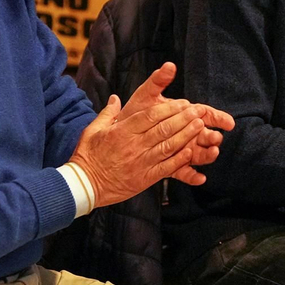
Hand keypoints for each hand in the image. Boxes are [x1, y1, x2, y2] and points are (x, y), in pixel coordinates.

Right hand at [71, 62, 235, 205]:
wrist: (84, 186)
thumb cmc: (87, 156)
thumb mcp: (93, 130)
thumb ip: (108, 113)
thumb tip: (116, 98)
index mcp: (122, 131)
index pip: (150, 116)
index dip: (168, 108)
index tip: (182, 103)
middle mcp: (133, 146)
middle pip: (163, 129)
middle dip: (183, 119)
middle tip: (198, 111)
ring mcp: (141, 163)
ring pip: (168, 147)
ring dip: (186, 136)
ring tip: (200, 126)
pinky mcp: (145, 178)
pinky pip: (167, 168)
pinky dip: (180, 160)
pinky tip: (192, 152)